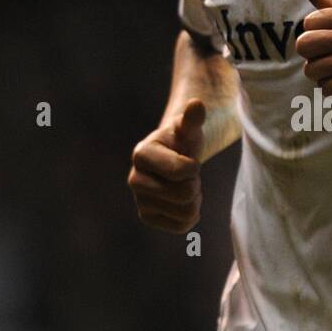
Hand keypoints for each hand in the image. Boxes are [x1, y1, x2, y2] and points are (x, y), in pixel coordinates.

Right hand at [127, 98, 205, 232]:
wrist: (175, 158)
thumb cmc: (183, 140)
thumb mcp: (190, 128)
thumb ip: (193, 119)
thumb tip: (197, 104)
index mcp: (142, 154)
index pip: (183, 171)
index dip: (195, 166)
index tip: (188, 159)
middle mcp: (134, 179)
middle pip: (185, 196)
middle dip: (195, 184)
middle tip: (187, 175)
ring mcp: (139, 201)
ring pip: (186, 213)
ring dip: (194, 200)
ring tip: (185, 185)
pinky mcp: (147, 217)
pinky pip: (181, 226)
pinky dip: (191, 216)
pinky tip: (183, 202)